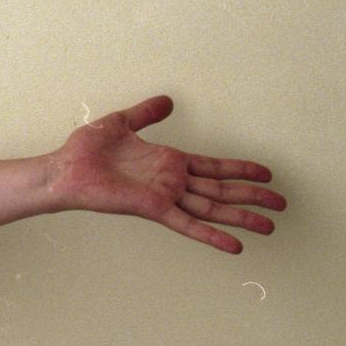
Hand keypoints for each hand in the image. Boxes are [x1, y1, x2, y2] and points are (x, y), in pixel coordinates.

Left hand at [48, 96, 285, 253]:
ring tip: (270, 226)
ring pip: (212, 207)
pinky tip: (235, 245)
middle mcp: (170, 181)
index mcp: (167, 162)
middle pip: (221, 189)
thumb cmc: (85, 151)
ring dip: (241, 217)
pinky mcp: (152, 208)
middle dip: (252, 196)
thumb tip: (167, 100)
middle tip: (282, 203)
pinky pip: (187, 223)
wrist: (63, 169)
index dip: (240, 169)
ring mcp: (164, 196)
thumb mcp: (120, 123)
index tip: (266, 173)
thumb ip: (146, 113)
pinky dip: (211, 234)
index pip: (213, 166)